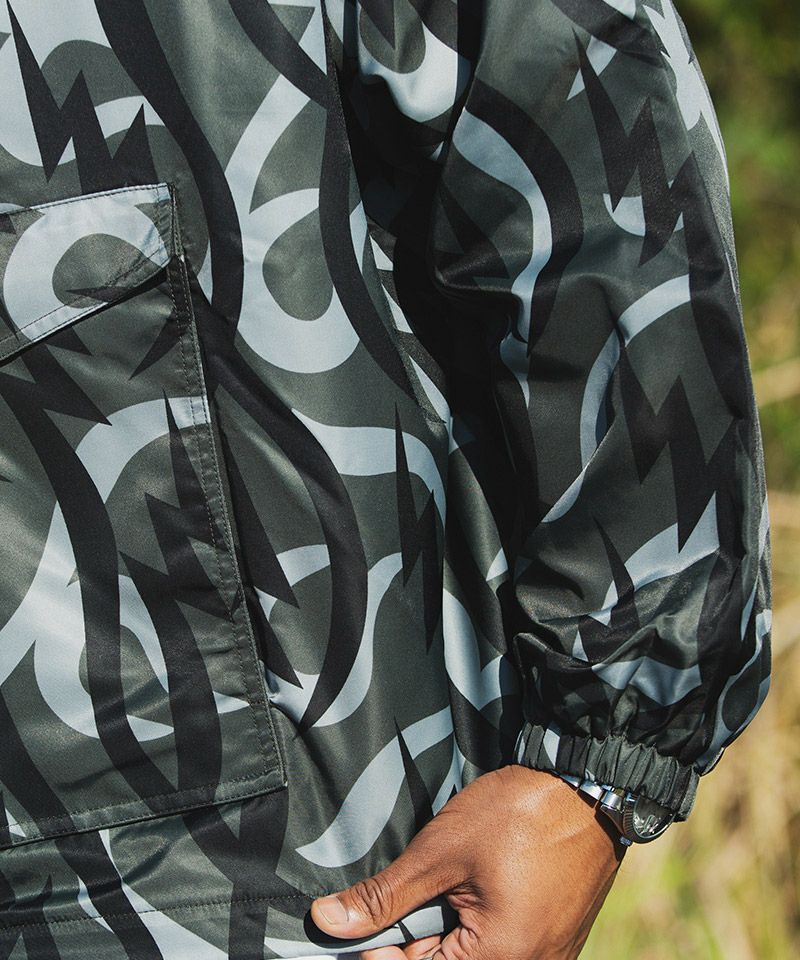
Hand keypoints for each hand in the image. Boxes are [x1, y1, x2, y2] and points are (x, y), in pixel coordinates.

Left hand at [310, 764, 626, 959]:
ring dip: (446, 933)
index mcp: (502, 959)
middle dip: (417, 941)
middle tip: (410, 896)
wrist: (586, 784)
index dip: (382, 951)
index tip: (361, 925)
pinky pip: (505, 948)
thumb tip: (326, 921)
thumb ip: (385, 896)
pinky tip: (469, 891)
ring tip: (445, 888)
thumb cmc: (518, 813)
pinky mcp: (557, 940)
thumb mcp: (441, 851)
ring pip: (475, 957)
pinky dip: (476, 929)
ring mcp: (550, 957)